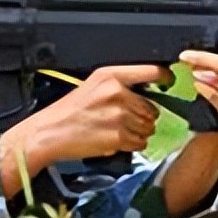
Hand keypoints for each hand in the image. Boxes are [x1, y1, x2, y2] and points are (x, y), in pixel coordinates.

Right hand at [25, 64, 174, 155]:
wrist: (48, 133)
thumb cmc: (68, 112)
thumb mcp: (92, 86)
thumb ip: (120, 85)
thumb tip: (148, 91)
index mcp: (110, 76)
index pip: (151, 72)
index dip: (165, 78)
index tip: (168, 82)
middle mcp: (117, 92)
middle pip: (152, 107)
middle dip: (143, 117)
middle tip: (124, 120)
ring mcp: (119, 115)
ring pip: (148, 127)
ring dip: (138, 132)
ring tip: (117, 131)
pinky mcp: (118, 136)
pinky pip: (140, 142)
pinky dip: (132, 145)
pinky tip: (115, 141)